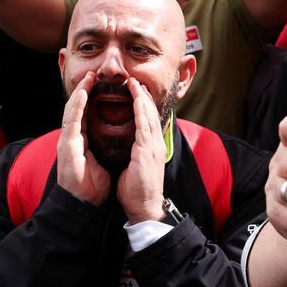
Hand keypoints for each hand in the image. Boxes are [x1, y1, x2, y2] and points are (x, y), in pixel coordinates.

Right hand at [56, 70, 111, 206]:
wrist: (82, 204)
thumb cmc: (91, 187)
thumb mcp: (99, 162)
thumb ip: (100, 148)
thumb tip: (111, 140)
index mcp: (80, 141)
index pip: (85, 114)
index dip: (90, 99)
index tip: (99, 85)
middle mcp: (72, 138)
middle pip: (77, 108)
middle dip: (84, 90)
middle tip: (93, 74)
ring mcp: (67, 140)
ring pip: (72, 110)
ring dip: (80, 92)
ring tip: (88, 78)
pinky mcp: (67, 145)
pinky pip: (72, 120)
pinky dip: (77, 105)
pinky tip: (83, 93)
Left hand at [116, 77, 166, 221]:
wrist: (145, 206)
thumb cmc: (138, 190)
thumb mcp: (138, 166)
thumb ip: (136, 152)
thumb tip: (131, 145)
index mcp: (152, 146)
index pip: (148, 120)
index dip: (142, 104)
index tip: (135, 91)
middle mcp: (156, 143)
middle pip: (150, 113)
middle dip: (142, 95)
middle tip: (135, 80)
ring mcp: (153, 145)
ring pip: (148, 115)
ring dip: (141, 97)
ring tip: (135, 83)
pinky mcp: (147, 150)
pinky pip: (144, 125)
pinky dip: (140, 110)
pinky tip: (136, 99)